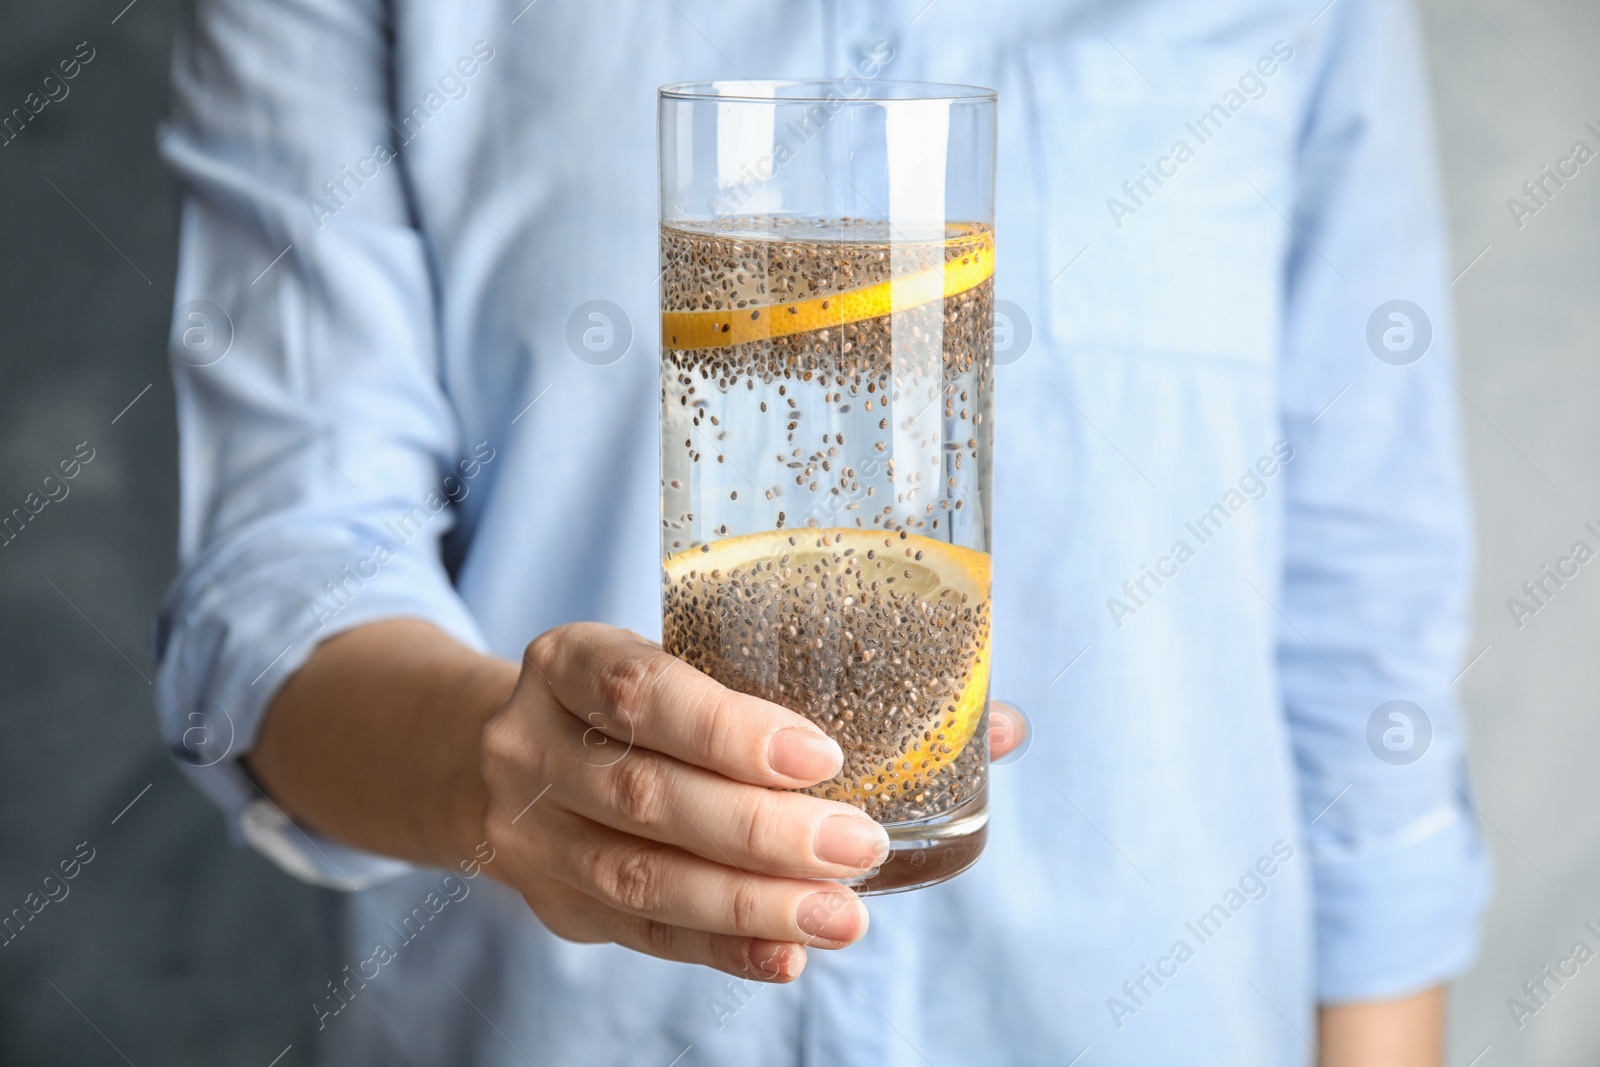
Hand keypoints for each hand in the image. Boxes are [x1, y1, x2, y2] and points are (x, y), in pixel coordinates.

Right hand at [479, 623, 893, 983]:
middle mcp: (530, 747)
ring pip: (644, 878)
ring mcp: (532, 834)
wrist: (505, 761)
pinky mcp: (555, 903)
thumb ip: (738, 694)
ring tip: (839, 915)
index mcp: (565, 663)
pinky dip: (723, 947)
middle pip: (648, 796)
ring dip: (753, 904)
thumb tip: (889, 748)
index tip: (821, 757)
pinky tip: (786, 952)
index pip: (641, 693)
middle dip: (763, 830)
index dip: (730, 731)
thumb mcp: (655, 663)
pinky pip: (645, 933)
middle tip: (858, 845)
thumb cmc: (622, 705)